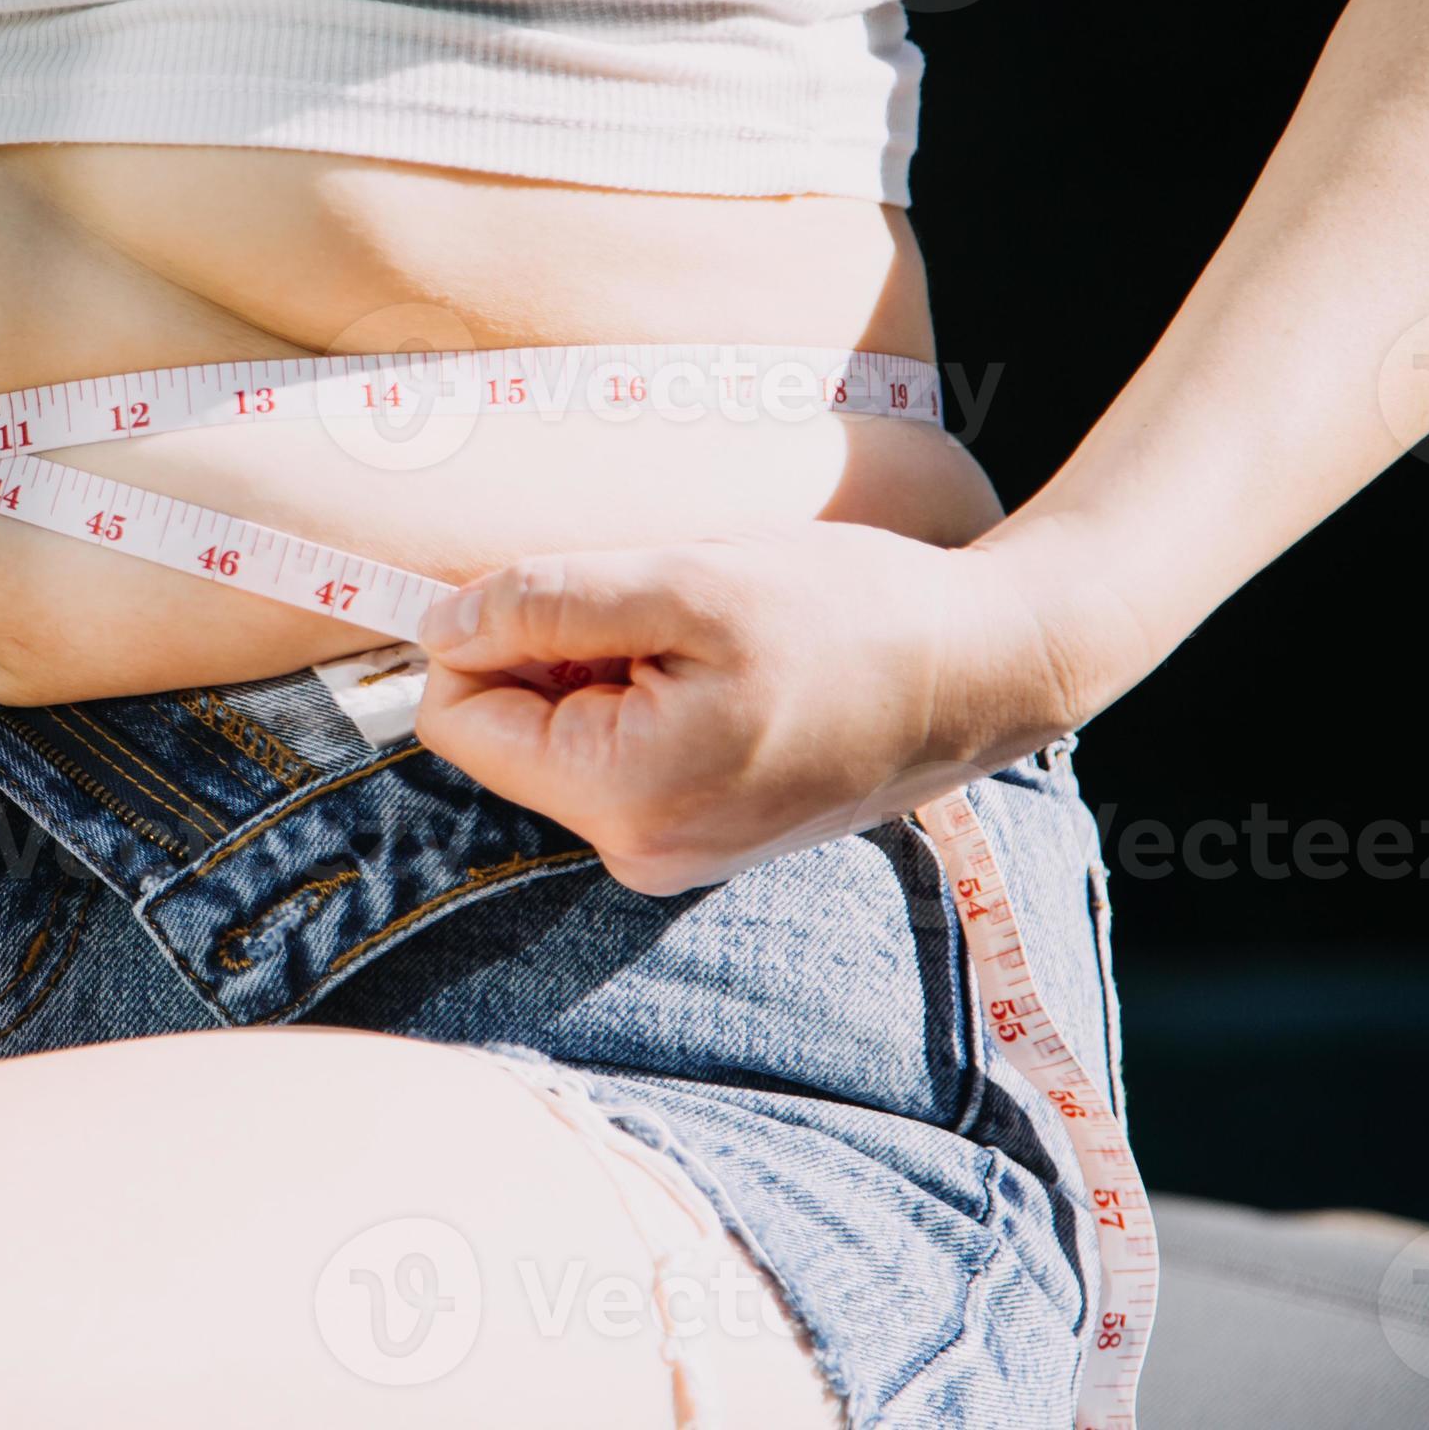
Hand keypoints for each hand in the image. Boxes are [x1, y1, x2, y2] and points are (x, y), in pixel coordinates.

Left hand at [412, 523, 1074, 895]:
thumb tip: (440, 627)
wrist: (989, 666)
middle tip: (660, 607)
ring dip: (608, 666)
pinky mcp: (707, 830)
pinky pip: (624, 751)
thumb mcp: (683, 579)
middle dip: (555, 652)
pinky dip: (652, 691)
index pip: (457, 718)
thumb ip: (544, 603)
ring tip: (708, 636)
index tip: (560, 588)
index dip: (483, 635)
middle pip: (510, 731)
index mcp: (622, 799)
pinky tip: (729, 665)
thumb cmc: (849, 614)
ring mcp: (675, 850)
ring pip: (567, 734)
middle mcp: (638, 849)